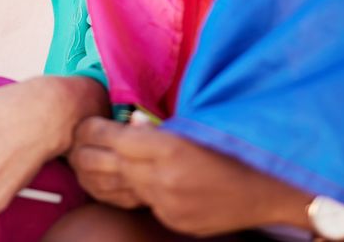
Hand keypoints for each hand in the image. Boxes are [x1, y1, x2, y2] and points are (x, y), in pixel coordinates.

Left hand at [73, 117, 310, 236]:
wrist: (271, 190)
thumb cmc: (239, 147)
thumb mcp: (197, 126)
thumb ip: (159, 127)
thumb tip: (130, 123)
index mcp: (170, 148)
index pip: (114, 138)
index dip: (93, 129)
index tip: (83, 122)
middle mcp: (164, 179)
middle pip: (107, 166)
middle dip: (85, 153)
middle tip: (73, 142)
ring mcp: (168, 204)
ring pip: (118, 190)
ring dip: (97, 176)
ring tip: (82, 163)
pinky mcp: (174, 221)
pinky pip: (141, 204)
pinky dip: (127, 192)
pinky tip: (116, 183)